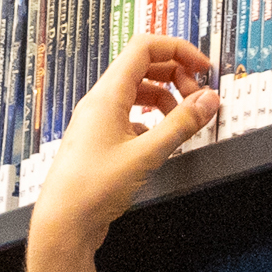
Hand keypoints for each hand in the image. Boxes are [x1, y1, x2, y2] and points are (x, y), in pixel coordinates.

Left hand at [25, 32, 219, 254]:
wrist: (63, 224)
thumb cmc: (91, 190)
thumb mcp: (146, 155)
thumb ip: (181, 125)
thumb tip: (207, 100)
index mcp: (106, 95)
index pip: (144, 48)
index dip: (178, 50)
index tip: (203, 67)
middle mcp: (100, 103)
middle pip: (143, 67)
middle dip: (176, 75)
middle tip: (198, 98)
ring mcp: (99, 121)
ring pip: (138, 93)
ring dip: (165, 98)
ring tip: (184, 119)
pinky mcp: (101, 141)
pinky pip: (130, 116)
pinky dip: (152, 119)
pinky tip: (161, 139)